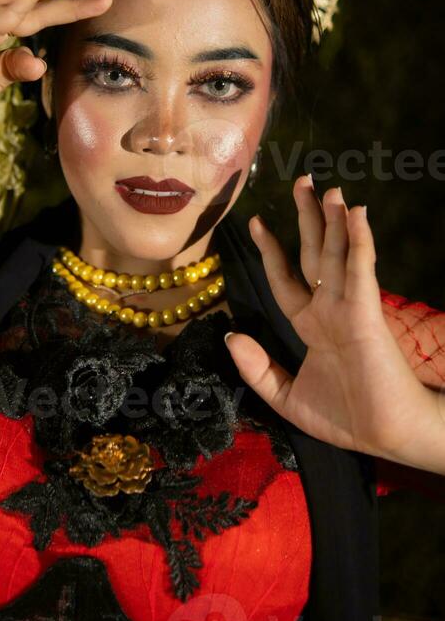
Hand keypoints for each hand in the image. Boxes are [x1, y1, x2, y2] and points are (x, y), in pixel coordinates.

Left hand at [224, 177, 444, 471]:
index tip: (258, 222)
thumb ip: (257, 369)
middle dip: (308, 218)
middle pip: (314, 254)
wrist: (388, 438)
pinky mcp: (367, 313)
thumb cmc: (347, 419)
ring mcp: (349, 308)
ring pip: (337, 254)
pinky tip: (356, 215)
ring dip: (334, 220)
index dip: (272, 250)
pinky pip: (360, 271)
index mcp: (311, 325)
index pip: (287, 278)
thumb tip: (231, 334)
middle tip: (303, 182)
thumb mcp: (286, 397)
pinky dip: (358, 242)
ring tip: (329, 187)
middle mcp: (330, 309)